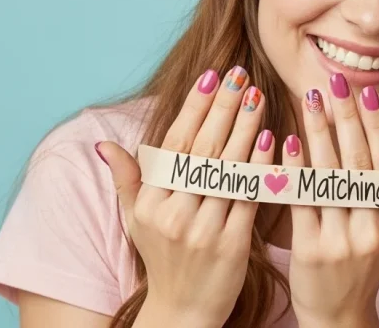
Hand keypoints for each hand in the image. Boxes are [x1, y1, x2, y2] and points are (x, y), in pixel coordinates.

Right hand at [97, 66, 273, 327]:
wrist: (183, 311)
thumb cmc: (163, 258)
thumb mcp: (136, 220)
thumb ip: (127, 180)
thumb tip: (105, 145)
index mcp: (152, 201)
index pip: (176, 144)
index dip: (194, 108)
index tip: (211, 76)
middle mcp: (174, 213)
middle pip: (203, 150)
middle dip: (223, 109)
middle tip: (240, 76)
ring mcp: (202, 229)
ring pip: (228, 170)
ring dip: (245, 130)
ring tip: (258, 97)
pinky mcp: (232, 244)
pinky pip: (249, 198)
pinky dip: (260, 168)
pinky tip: (273, 140)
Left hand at [284, 73, 378, 327]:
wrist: (339, 317)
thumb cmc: (366, 268)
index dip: (376, 125)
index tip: (365, 92)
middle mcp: (375, 228)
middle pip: (359, 162)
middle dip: (346, 118)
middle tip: (334, 82)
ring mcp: (344, 240)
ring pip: (330, 176)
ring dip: (319, 133)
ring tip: (309, 100)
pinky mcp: (311, 249)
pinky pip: (303, 201)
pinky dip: (295, 169)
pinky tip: (286, 141)